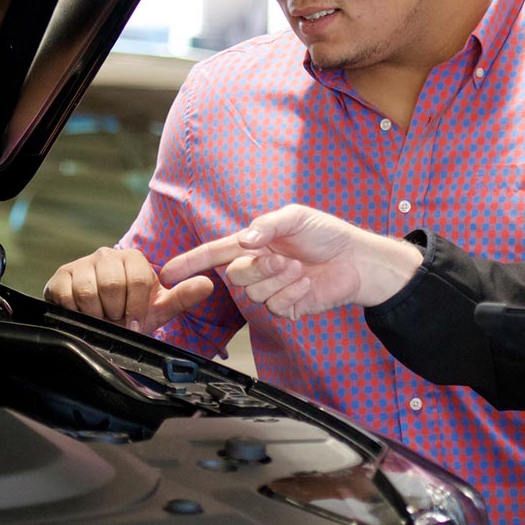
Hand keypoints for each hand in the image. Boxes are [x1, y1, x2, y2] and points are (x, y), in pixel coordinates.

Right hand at [43, 246, 215, 334]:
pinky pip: (66, 295)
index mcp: (134, 258)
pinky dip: (75, 313)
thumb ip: (183, 296)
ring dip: (96, 315)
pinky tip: (82, 314)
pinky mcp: (60, 276)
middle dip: (115, 312)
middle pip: (113, 285)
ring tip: (100, 318)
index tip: (133, 323)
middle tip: (115, 320)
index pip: (138, 280)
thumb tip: (208, 284)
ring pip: (89, 292)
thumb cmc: (130, 311)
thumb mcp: (158, 307)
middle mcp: (107, 255)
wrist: (97, 320)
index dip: (136, 308)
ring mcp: (82, 263)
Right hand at [159, 204, 422, 318]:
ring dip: (278, 279)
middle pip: (235, 276)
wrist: (357, 259)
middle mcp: (257, 267)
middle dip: (258, 268)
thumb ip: (266, 225)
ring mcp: (270, 289)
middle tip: (283, 259)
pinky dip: (292, 293)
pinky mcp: (286, 307)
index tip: (166, 272)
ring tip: (300, 268)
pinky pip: (275, 306)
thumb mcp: (295, 217)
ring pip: (254, 293)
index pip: (213, 254)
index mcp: (252, 244)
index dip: (189, 263)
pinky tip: (308, 283)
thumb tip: (243, 241)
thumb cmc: (326, 233)